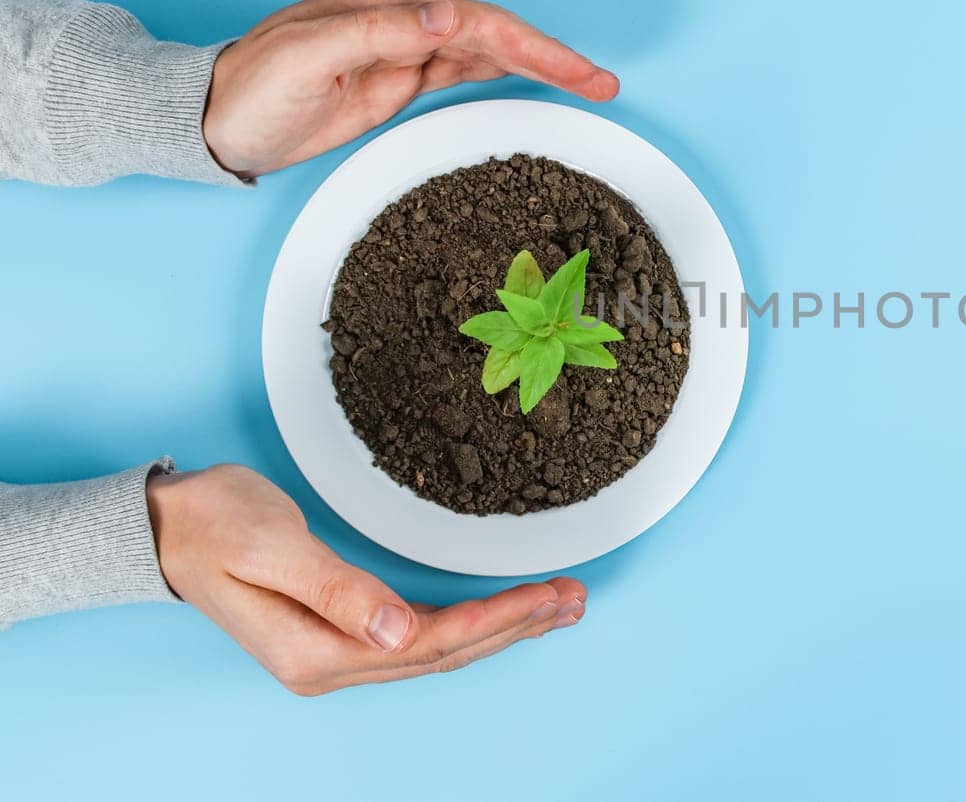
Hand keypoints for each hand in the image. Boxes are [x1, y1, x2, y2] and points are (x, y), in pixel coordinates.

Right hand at [147, 463, 584, 695]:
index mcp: (316, 653)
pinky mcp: (344, 631)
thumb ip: (335, 591)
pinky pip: (422, 635)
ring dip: (502, 626)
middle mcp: (331, 663)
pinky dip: (471, 619)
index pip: (428, 644)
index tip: (545, 593)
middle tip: (576, 598)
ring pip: (439, 647)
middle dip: (515, 626)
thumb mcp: (270, 548)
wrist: (165, 526)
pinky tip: (505, 609)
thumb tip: (396, 635)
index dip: (494, 619)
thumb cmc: (212, 525)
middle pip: (445, 653)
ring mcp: (338, 652)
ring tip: (560, 605)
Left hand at [201, 0, 620, 177]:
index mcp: (381, 4)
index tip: (573, 69)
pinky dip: (505, 75)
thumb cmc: (252, 90)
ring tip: (591, 84)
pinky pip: (464, 71)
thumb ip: (381, 33)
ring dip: (538, 66)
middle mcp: (398, 19)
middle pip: (492, 34)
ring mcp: (401, 49)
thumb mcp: (309, 56)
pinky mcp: (398, 79)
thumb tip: (448, 18)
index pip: (472, 21)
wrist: (216, 123)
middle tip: (603, 82)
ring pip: (486, 52)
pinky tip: (534, 79)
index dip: (529, 45)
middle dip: (551, 57)